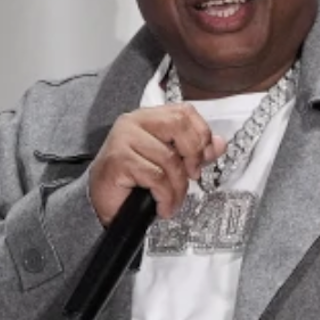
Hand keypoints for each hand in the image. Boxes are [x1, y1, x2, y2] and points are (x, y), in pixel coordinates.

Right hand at [88, 104, 226, 222]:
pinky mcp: (119, 160)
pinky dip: (165, 197)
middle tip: (192, 177)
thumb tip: (218, 144)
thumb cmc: (131, 182)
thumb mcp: (167, 163)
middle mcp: (133, 122)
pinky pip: (156, 177)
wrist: (101, 204)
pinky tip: (162, 207)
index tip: (202, 160)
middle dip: (193, 155)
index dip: (201, 135)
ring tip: (173, 202)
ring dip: (178, 188)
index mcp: (147, 117)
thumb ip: (193, 151)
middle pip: (179, 125)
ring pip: (169, 159)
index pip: (184, 112)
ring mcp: (123, 139)